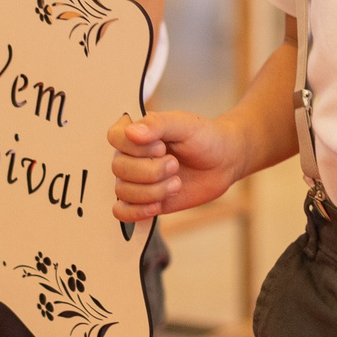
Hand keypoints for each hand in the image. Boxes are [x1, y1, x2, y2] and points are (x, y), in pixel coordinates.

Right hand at [109, 110, 243, 220]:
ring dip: (153, 191)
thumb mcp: (184, 124)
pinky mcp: (143, 201)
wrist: (222, 162)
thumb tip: (131, 132)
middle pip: (119, 168)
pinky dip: (137, 211)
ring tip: (176, 183)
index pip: (114, 138)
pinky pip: (122, 212)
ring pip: (123, 192)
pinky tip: (158, 206)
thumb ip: (157, 124)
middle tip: (175, 165)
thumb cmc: (203, 138)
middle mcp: (130, 156)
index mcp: (135, 132)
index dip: (136, 147)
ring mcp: (135, 180)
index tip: (162, 146)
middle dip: (152, 171)